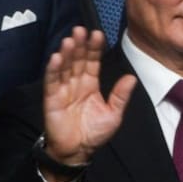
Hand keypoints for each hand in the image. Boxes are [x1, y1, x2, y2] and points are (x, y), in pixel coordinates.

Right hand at [40, 26, 135, 179]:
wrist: (77, 151)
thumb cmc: (94, 133)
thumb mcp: (113, 114)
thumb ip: (120, 96)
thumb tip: (131, 77)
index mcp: (91, 84)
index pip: (93, 62)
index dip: (95, 48)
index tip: (97, 34)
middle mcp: (76, 83)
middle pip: (78, 60)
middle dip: (80, 45)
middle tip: (81, 30)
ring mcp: (63, 89)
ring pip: (65, 67)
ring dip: (67, 53)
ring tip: (70, 40)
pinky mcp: (51, 98)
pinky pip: (52, 81)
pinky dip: (54, 69)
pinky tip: (56, 58)